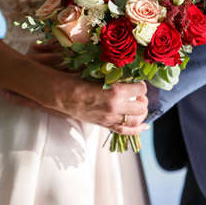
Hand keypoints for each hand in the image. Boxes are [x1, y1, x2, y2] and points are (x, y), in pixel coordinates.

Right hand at [27, 41, 149, 134]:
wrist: (61, 94)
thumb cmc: (78, 79)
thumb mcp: (98, 73)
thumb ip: (114, 75)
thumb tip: (128, 73)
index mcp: (115, 91)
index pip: (140, 89)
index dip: (141, 84)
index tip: (137, 81)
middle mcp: (115, 107)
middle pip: (141, 106)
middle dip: (143, 99)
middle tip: (138, 94)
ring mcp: (110, 118)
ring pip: (136, 120)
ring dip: (141, 112)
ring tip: (139, 106)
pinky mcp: (105, 125)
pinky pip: (126, 131)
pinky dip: (137, 129)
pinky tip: (144, 126)